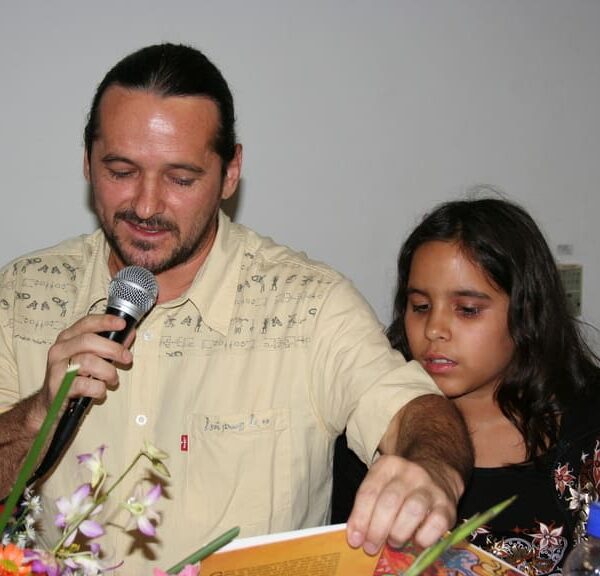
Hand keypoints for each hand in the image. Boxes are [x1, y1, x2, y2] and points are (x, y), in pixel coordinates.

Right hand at [33, 314, 133, 422]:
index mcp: (67, 339)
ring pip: (89, 362)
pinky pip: (86, 385)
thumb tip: (129, 334)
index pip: (86, 323)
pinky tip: (99, 390)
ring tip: (112, 379)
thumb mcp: (90, 357)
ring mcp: (57, 369)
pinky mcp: (58, 388)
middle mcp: (59, 350)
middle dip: (113, 349)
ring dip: (108, 372)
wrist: (50, 404)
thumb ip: (109, 345)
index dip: (105, 321)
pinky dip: (99, 389)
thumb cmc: (74, 377)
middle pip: (88, 341)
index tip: (122, 324)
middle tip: (127, 358)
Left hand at [346, 454, 462, 555]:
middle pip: (389, 502)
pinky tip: (416, 542)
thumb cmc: (402, 484)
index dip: (360, 518)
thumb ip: (368, 505)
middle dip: (377, 529)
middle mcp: (409, 473)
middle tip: (371, 547)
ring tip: (393, 543)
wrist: (436, 470)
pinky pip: (436, 524)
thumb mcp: (381, 483)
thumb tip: (357, 536)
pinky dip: (424, 538)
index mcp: (387, 466)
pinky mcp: (447, 505)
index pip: (369, 492)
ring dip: (398, 533)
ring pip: (412, 511)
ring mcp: (430, 488)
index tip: (355, 539)